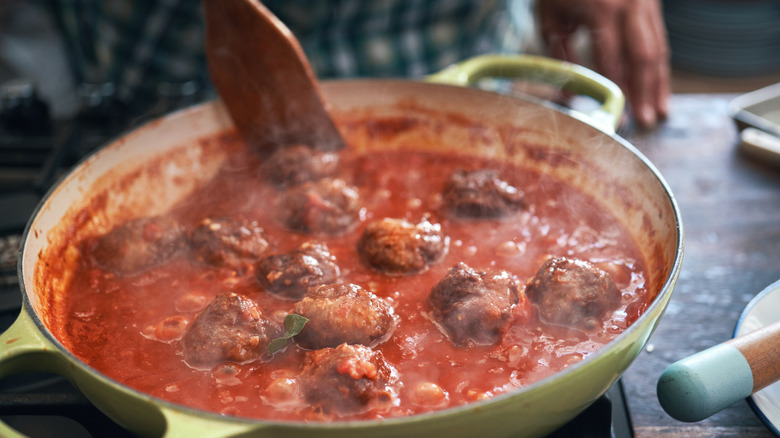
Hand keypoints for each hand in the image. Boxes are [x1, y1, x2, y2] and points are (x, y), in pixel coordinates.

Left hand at [537, 0, 669, 127]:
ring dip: (659, 83)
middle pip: (644, 57)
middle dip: (646, 92)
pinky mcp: (651, 2)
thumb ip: (560, 54)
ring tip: (659, 112)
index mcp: (601, 9)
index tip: (618, 115)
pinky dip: (658, 65)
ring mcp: (645, 2)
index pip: (612, 60)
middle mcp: (629, 4)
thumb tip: (570, 92)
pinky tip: (657, 86)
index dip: (617, 90)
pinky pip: (658, 37)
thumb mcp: (550, 18)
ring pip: (658, 48)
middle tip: (646, 121)